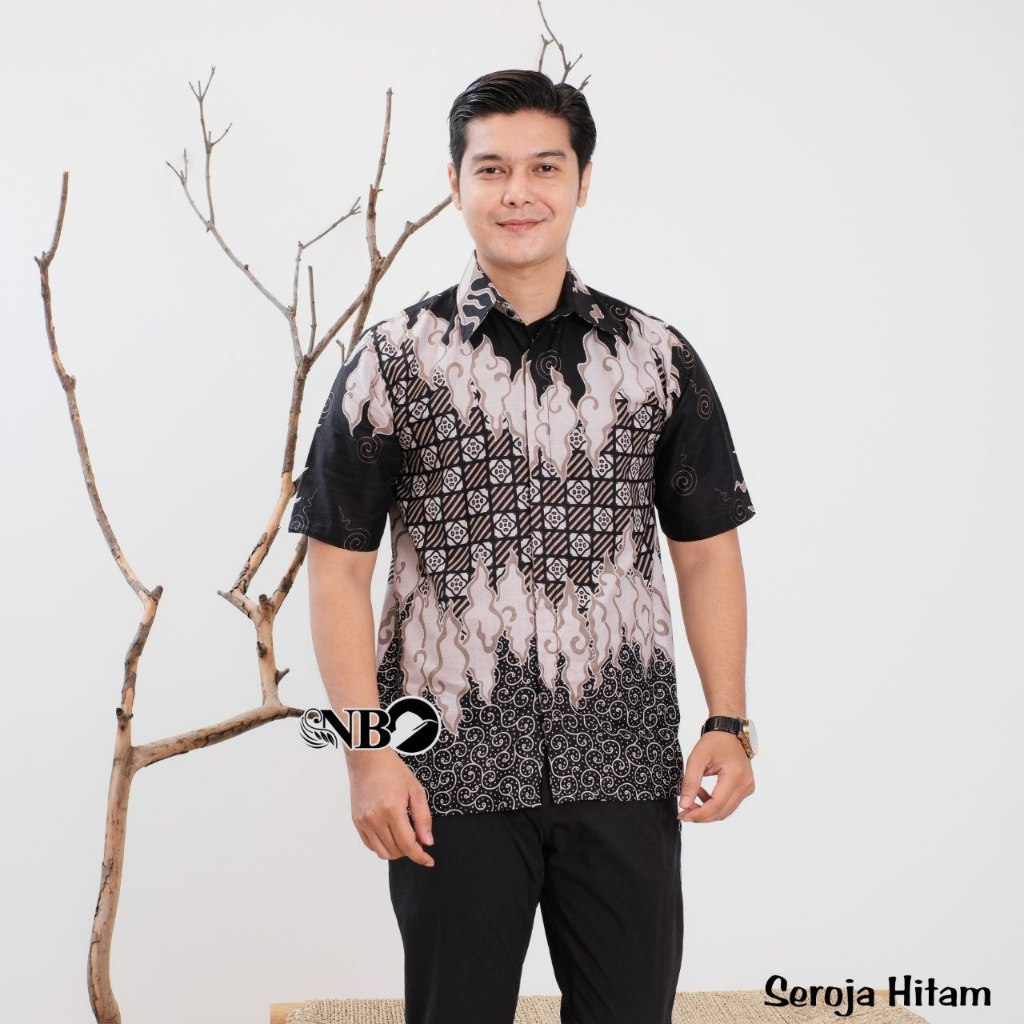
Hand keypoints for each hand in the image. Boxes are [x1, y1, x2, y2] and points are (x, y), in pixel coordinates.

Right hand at [347, 747, 435, 866]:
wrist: (368, 758)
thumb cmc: (393, 770)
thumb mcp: (415, 790)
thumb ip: (423, 818)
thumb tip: (427, 842)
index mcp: (392, 810)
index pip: (408, 845)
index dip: (420, 856)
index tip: (429, 861)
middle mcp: (375, 819)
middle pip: (396, 851)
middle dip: (410, 851)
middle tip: (418, 840)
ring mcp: (363, 821)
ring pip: (382, 852)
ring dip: (396, 851)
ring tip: (404, 837)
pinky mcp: (356, 821)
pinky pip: (370, 845)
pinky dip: (382, 845)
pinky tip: (390, 834)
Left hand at [677, 730, 754, 822]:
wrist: (728, 732)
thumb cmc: (714, 742)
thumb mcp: (696, 759)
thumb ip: (690, 782)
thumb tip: (684, 804)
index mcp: (735, 776)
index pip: (716, 805)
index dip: (699, 814)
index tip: (683, 815)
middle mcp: (745, 784)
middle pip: (722, 811)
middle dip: (701, 816)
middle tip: (683, 813)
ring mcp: (748, 787)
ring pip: (725, 810)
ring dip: (707, 810)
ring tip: (690, 801)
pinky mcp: (745, 788)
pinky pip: (729, 803)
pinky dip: (714, 804)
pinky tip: (702, 794)